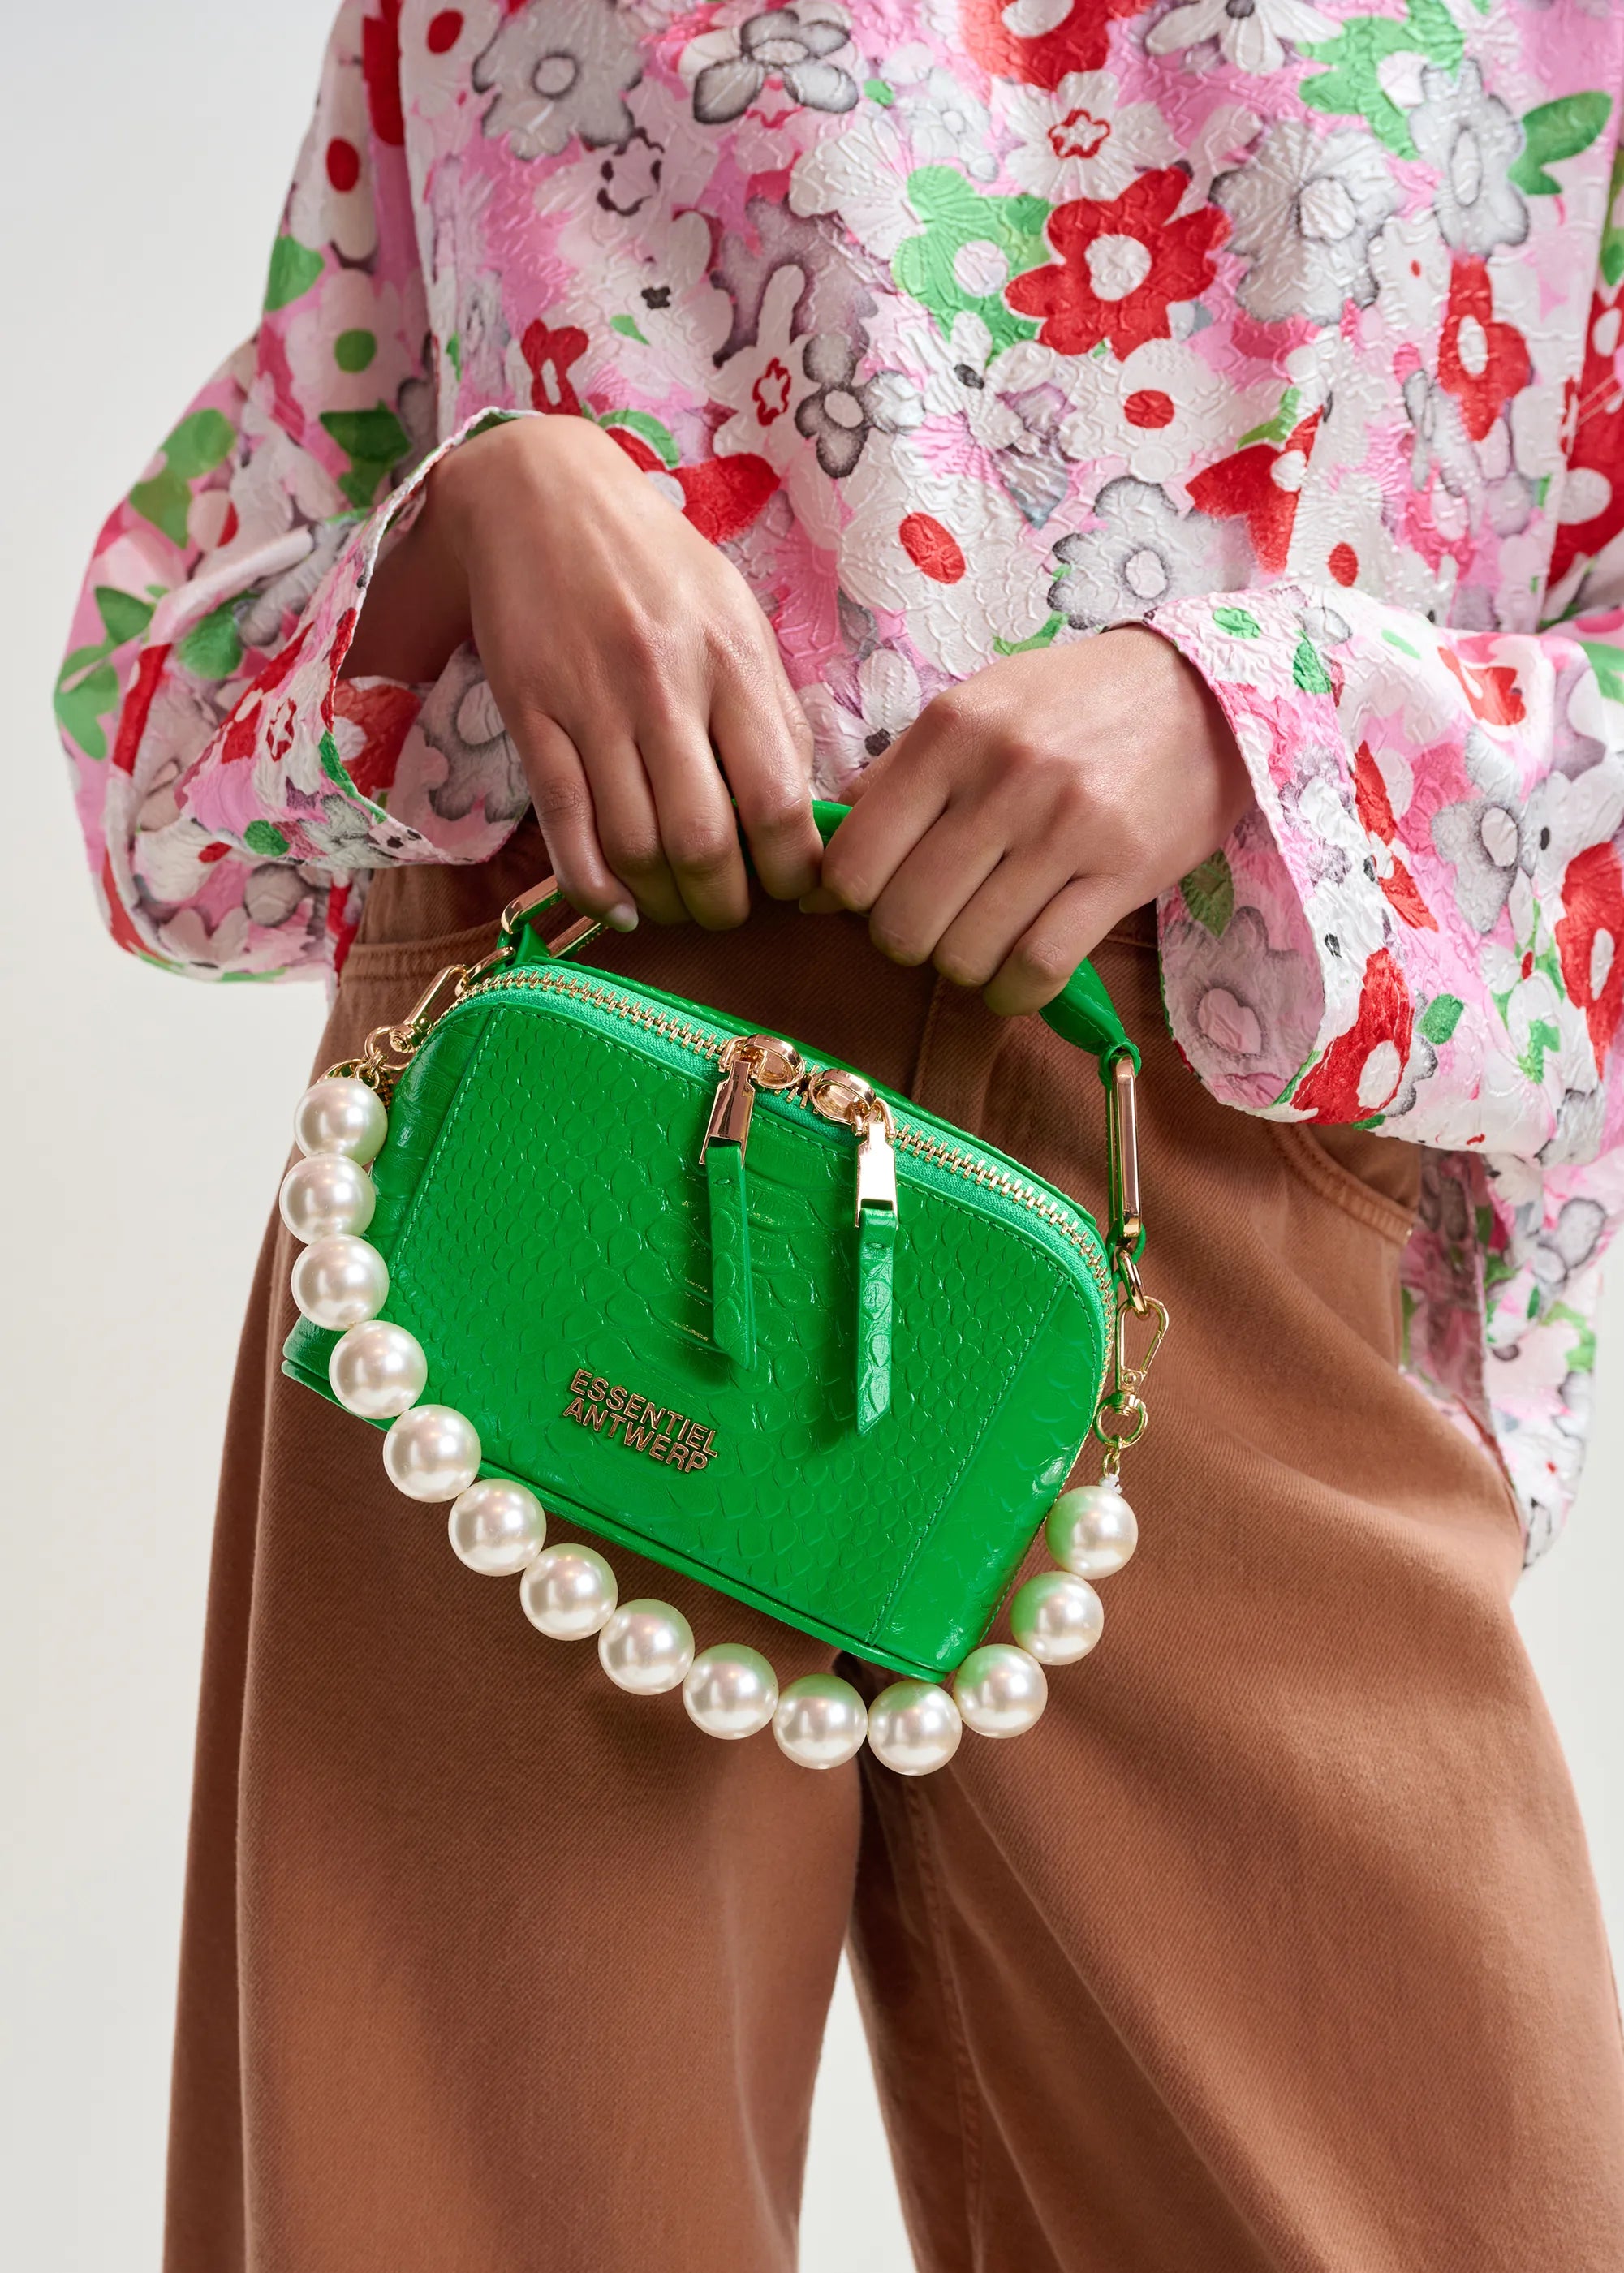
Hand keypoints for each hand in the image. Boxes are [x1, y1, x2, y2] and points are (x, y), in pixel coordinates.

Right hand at [340, 416, 820, 929]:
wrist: (541, 496)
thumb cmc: (656, 565)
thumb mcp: (736, 617)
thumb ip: (772, 710)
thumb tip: (804, 810)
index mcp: (733, 661)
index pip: (777, 801)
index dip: (792, 872)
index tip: (795, 892)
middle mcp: (665, 687)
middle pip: (703, 841)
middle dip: (723, 904)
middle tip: (728, 913)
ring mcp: (592, 705)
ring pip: (633, 846)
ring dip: (661, 903)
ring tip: (675, 909)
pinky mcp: (530, 716)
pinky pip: (564, 828)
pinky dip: (594, 888)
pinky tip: (619, 907)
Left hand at [803, 628, 1250, 1013]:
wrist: (1205, 691)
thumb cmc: (1073, 705)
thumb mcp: (975, 709)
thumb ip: (895, 778)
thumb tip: (819, 865)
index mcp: (950, 732)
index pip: (853, 860)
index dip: (847, 900)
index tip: (870, 899)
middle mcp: (1003, 778)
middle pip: (903, 921)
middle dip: (904, 940)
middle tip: (931, 923)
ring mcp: (1066, 828)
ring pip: (965, 953)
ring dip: (962, 967)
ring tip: (981, 941)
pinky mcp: (1123, 872)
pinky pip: (1038, 967)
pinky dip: (1013, 991)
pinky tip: (1014, 976)